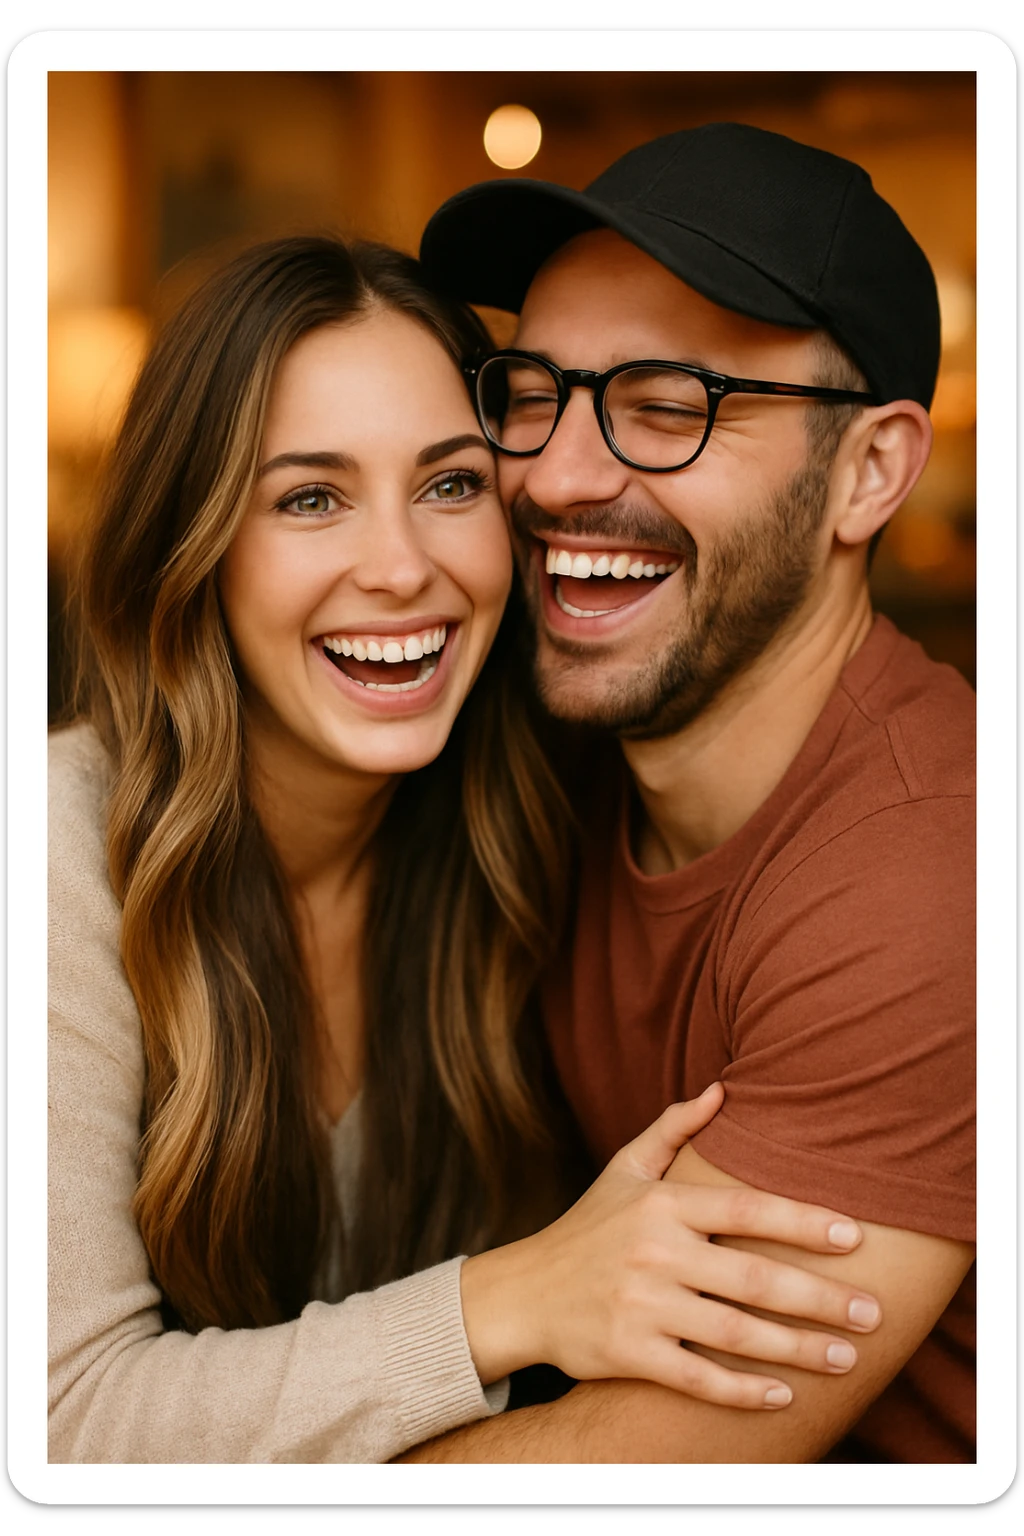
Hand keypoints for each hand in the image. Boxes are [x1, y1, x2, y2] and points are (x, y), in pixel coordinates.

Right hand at [460, 1084, 882, 1409]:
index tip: (855, 1236)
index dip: (803, 1222)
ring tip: (847, 1358)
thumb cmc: (587, 1227)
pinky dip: (742, 1391)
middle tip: (871, 1313)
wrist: (524, 1293)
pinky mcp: (628, 1354)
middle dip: (820, 1299)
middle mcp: (653, 1253)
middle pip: (753, 1278)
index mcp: (661, 1204)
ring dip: (798, 1349)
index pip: (745, 1210)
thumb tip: (721, 1088)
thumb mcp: (624, 1168)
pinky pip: (697, 1378)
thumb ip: (673, 1127)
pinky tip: (784, 1394)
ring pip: (733, 1333)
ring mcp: (641, 1306)